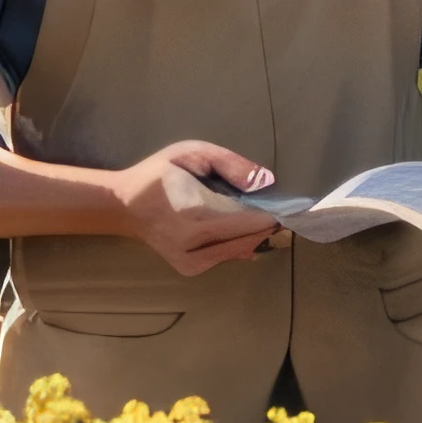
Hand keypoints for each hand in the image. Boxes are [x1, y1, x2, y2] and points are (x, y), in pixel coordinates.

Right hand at [107, 141, 280, 275]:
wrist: (124, 206)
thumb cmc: (160, 174)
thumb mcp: (192, 153)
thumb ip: (231, 164)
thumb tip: (266, 182)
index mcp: (194, 213)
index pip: (249, 219)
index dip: (276, 213)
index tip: (297, 205)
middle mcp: (193, 245)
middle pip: (251, 237)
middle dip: (270, 223)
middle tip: (284, 207)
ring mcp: (191, 262)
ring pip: (242, 249)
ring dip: (256, 233)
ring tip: (260, 213)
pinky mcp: (190, 269)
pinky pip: (229, 256)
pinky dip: (240, 242)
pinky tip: (239, 226)